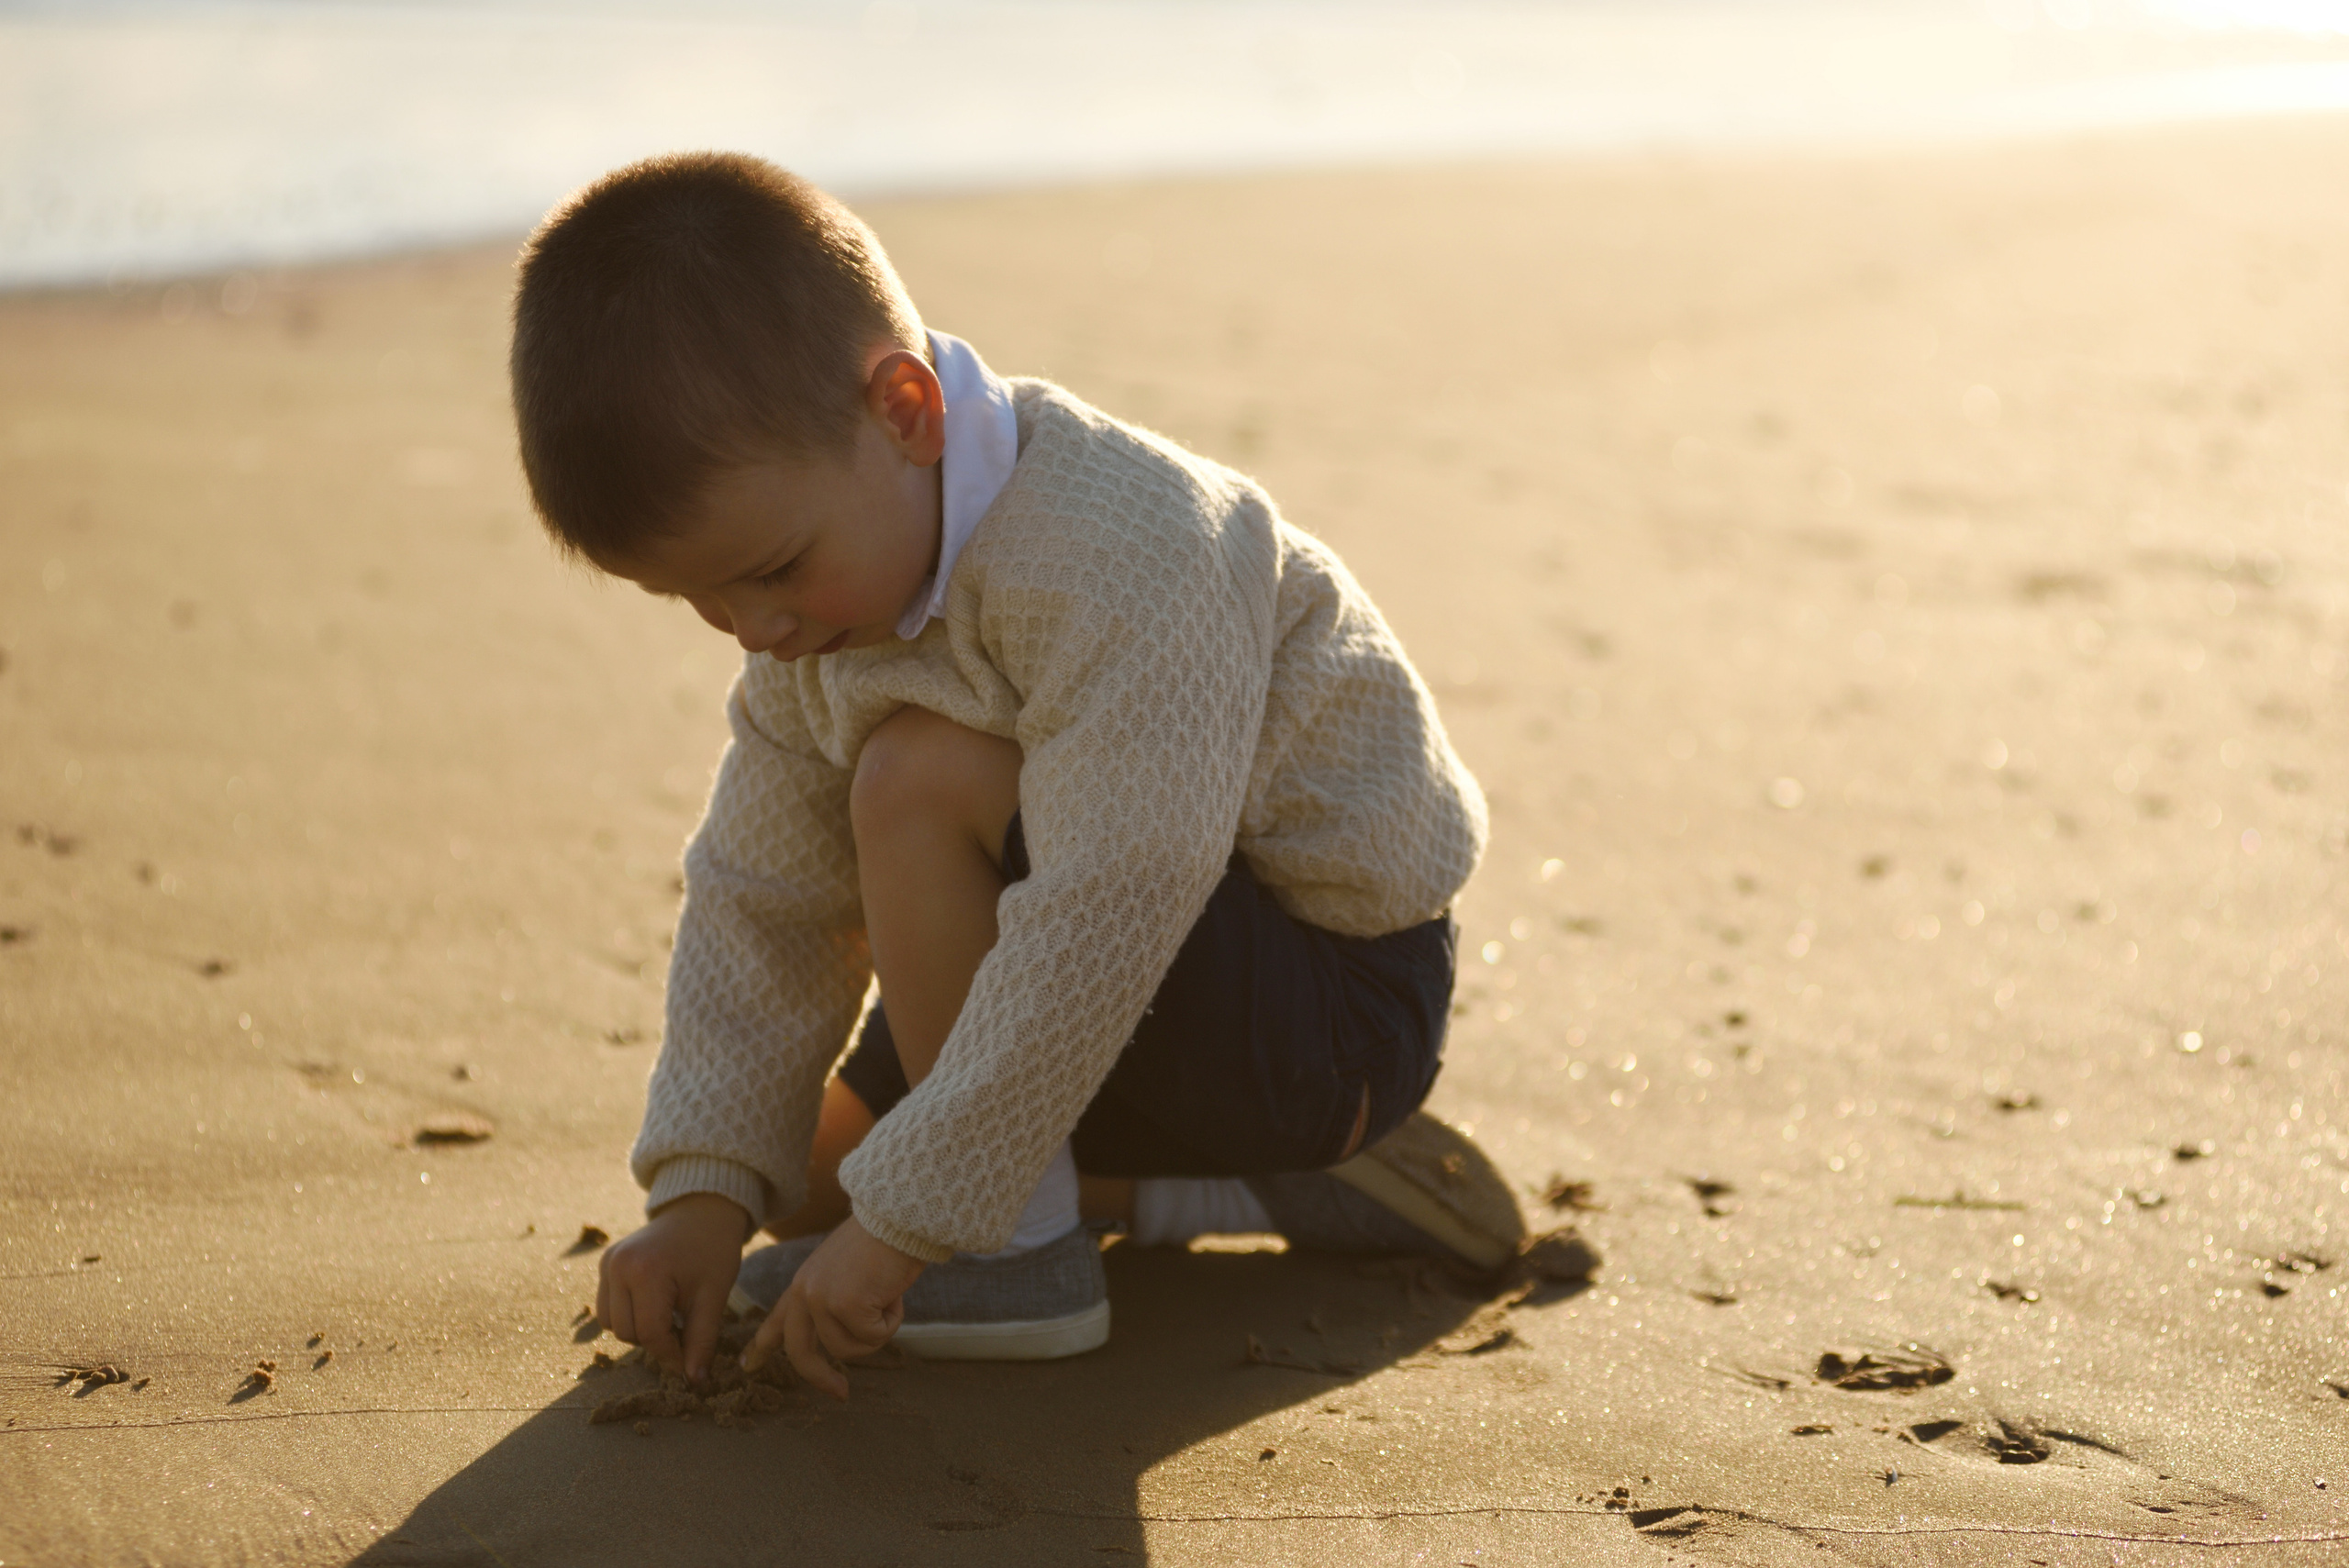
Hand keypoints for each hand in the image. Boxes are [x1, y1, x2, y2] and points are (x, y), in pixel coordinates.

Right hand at [595, 1193, 751, 1382]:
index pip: (650, 1334)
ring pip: (611, 1324)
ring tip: (670, 1313)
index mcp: (647, 1272)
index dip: (671, 1354)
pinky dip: (627, 1314)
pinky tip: (654, 1302)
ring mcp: (607, 1263)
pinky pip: (606, 1307)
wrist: (702, 1210)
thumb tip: (695, 1383)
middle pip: (627, 1332)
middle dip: (655, 1340)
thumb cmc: (713, 1251)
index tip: (689, 1362)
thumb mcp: (714, 1297)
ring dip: (638, 1329)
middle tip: (684, 1329)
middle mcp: (618, 1266)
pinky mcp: (604, 1262)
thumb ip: (702, 1341)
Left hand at [746, 1215, 923, 1399]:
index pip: (777, 1321)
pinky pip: (873, 1337)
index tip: (747, 1368)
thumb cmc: (882, 1243)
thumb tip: (840, 1336)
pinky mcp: (845, 1306)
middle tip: (841, 1394)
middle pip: (801, 1354)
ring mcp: (822, 1299)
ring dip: (876, 1331)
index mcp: (803, 1282)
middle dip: (821, 1378)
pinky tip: (893, 1292)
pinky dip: (891, 1321)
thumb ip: (833, 1300)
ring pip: (847, 1350)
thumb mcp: (845, 1272)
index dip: (761, 1347)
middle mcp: (804, 1291)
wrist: (899, 1218)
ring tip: (886, 1297)